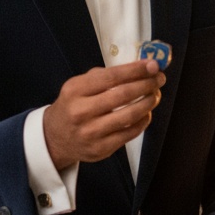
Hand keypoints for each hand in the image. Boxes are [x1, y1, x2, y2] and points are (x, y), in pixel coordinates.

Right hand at [43, 59, 165, 170]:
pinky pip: (129, 133)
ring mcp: (91, 133)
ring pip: (129, 116)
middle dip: (146, 84)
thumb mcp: (79, 85)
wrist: (55, 137)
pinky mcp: (101, 149)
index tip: (153, 65)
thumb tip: (141, 68)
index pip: (112, 77)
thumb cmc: (73, 105)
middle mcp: (81, 112)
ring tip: (155, 94)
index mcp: (75, 90)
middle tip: (159, 78)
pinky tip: (147, 112)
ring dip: (148, 103)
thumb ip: (106, 76)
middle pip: (122, 95)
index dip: (136, 70)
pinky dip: (143, 121)